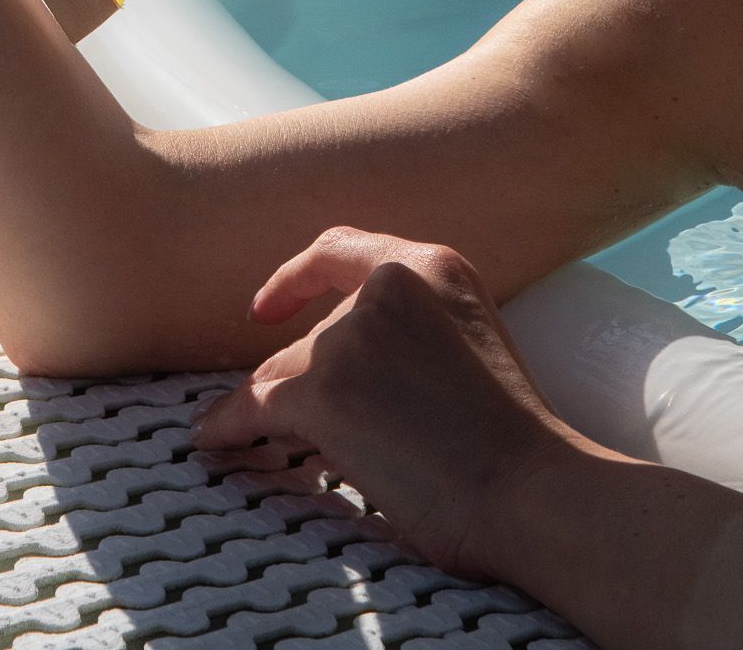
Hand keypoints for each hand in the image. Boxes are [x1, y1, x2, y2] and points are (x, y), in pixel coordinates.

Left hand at [192, 226, 577, 582]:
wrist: (531, 491)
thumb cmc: (511, 441)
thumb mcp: (469, 340)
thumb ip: (412, 326)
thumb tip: (326, 360)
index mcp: (432, 264)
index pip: (341, 250)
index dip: (295, 277)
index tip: (264, 308)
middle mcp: (388, 284)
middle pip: (316, 334)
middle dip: (308, 381)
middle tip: (320, 431)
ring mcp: (352, 336)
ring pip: (289, 374)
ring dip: (282, 411)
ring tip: (263, 441)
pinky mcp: (324, 390)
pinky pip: (256, 407)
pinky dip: (230, 426)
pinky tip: (211, 439)